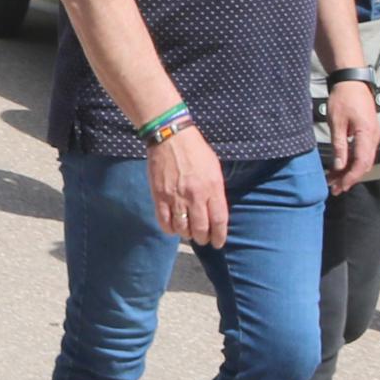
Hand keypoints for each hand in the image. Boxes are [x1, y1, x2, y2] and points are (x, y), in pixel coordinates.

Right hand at [147, 122, 227, 245]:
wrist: (171, 137)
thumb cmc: (196, 151)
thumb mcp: (214, 169)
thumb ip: (216, 191)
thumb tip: (216, 212)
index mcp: (212, 188)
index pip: (218, 221)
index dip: (219, 236)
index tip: (218, 243)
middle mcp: (195, 195)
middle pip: (201, 229)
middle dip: (203, 238)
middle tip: (203, 239)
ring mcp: (176, 197)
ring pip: (183, 229)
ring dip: (187, 235)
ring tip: (188, 233)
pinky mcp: (160, 196)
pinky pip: (165, 222)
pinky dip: (170, 230)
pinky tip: (174, 228)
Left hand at [324, 74, 377, 189]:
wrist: (352, 81)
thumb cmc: (343, 98)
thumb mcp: (337, 122)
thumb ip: (339, 145)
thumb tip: (339, 166)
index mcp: (367, 134)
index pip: (362, 163)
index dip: (351, 178)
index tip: (339, 187)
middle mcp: (374, 137)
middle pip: (364, 165)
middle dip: (349, 178)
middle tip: (334, 189)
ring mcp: (373, 135)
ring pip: (364, 160)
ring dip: (350, 171)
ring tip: (334, 180)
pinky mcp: (369, 133)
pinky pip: (363, 152)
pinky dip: (352, 161)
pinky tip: (340, 167)